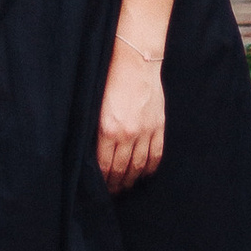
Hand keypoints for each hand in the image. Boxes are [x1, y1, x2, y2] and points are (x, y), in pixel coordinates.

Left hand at [98, 41, 164, 189]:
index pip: (104, 165)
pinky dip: (150, 168)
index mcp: (107, 128)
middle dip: (116, 184)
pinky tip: (144, 174)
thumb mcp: (95, 105)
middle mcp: (127, 133)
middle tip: (112, 191)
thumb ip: (96, 130)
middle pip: (121, 169)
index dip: (102, 181)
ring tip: (125, 185)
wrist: (135, 59)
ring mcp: (145, 130)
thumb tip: (92, 154)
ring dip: (132, 179)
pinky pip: (156, 154)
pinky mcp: (158, 125)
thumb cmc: (110, 78)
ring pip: (139, 165)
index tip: (99, 188)